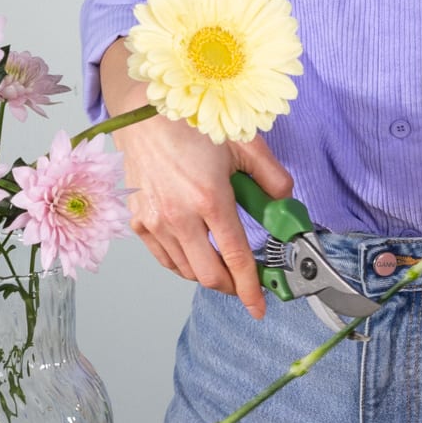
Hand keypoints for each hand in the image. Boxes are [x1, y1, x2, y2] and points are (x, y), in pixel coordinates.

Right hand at [99, 38, 293, 319]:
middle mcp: (179, 216)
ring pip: (185, 270)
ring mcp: (154, 222)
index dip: (250, 288)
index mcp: (210, 199)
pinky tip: (193, 251)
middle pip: (208, 275)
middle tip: (243, 281)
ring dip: (207, 274)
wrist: (142, 115)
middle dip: (230, 286)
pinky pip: (164, 258)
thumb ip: (271, 176)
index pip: (236, 258)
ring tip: (219, 260)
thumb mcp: (243, 144)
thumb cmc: (191, 125)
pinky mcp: (138, 222)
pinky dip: (182, 263)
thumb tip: (283, 201)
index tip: (259, 307)